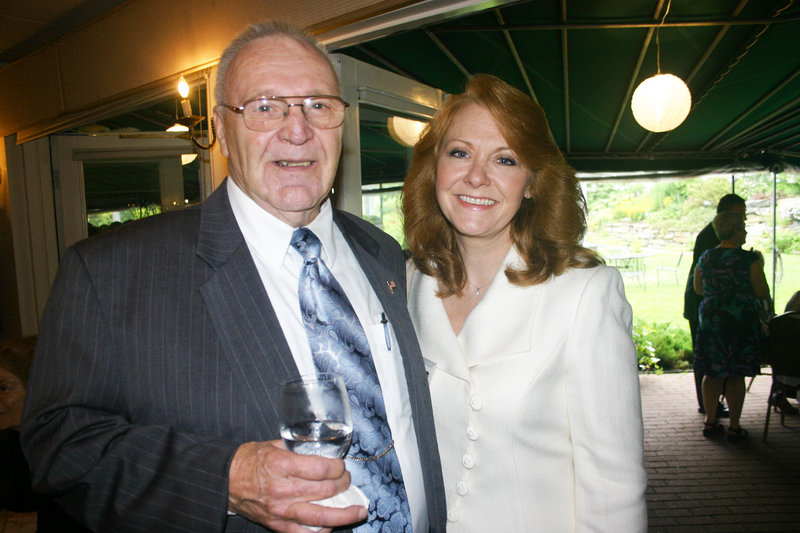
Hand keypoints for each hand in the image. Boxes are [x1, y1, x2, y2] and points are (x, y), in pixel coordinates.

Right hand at [228, 440, 365, 531]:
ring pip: (320, 516)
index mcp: (282, 465)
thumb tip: (322, 449)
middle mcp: (283, 488)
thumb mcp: (273, 445)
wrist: (225, 480)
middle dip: (343, 484)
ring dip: (344, 514)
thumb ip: (298, 448)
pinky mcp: (277, 524)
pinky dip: (322, 531)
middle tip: (347, 480)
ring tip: (359, 511)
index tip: (341, 465)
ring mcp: (281, 510)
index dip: (338, 467)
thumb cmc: (249, 460)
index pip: (321, 468)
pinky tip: (332, 526)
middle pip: (325, 490)